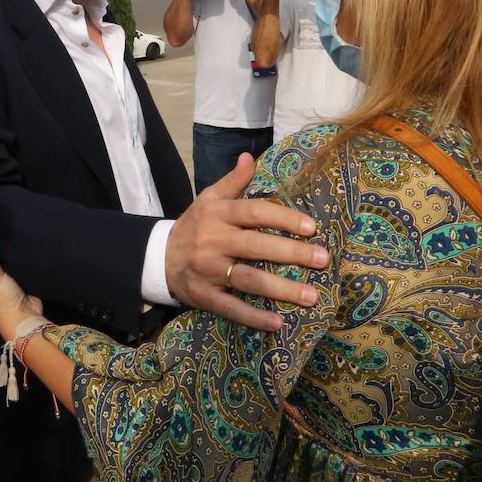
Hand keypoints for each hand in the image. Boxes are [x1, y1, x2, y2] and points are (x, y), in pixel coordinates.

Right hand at [166, 154, 327, 330]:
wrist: (158, 258)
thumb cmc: (194, 226)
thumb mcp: (208, 199)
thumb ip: (232, 181)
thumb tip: (249, 158)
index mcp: (217, 214)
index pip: (254, 212)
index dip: (283, 219)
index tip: (311, 227)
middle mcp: (212, 241)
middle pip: (256, 246)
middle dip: (292, 253)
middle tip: (323, 259)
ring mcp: (207, 270)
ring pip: (248, 280)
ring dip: (281, 289)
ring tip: (311, 297)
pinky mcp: (204, 296)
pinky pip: (231, 307)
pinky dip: (254, 317)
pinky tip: (277, 323)